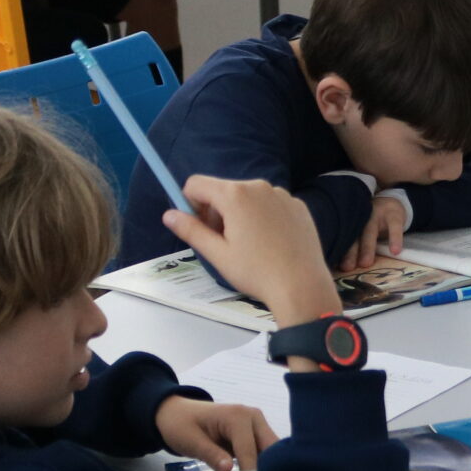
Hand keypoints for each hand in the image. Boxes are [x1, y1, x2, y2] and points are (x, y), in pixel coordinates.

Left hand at [156, 396, 276, 470]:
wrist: (178, 413)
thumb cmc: (181, 425)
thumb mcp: (191, 441)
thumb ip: (212, 455)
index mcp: (238, 416)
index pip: (250, 449)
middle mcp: (254, 417)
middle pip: (270, 448)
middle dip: (267, 470)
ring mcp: (257, 424)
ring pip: (272, 451)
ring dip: (267, 469)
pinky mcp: (256, 434)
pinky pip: (264, 452)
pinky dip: (262, 466)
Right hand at [162, 176, 337, 329]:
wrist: (302, 285)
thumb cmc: (257, 272)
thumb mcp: (217, 254)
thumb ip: (190, 230)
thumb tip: (168, 214)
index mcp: (235, 195)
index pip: (196, 184)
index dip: (190, 204)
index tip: (199, 227)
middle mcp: (259, 186)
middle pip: (223, 190)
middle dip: (216, 212)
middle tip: (224, 243)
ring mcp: (282, 194)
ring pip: (247, 197)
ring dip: (239, 214)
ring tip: (249, 246)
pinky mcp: (298, 205)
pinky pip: (270, 204)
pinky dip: (263, 217)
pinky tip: (270, 243)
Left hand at [338, 192, 405, 271]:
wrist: (392, 201)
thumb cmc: (373, 223)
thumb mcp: (361, 230)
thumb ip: (353, 245)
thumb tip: (339, 267)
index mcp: (351, 224)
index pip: (342, 238)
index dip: (338, 252)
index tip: (334, 268)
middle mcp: (360, 218)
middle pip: (353, 236)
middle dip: (349, 253)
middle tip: (346, 268)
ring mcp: (376, 215)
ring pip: (370, 231)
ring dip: (367, 247)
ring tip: (366, 263)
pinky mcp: (393, 215)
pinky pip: (394, 227)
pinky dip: (395, 239)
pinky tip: (395, 251)